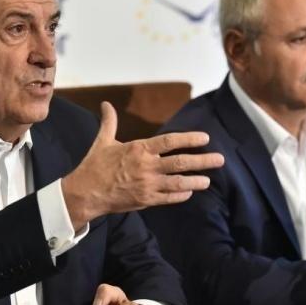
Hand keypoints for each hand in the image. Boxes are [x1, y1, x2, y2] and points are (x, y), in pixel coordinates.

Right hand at [62, 101, 224, 228]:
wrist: (86, 192)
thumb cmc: (95, 165)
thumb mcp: (103, 141)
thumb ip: (110, 122)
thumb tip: (106, 103)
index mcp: (139, 149)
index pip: (170, 141)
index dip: (190, 139)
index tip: (205, 138)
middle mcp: (147, 167)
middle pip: (181, 162)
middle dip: (203, 161)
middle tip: (220, 159)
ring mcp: (148, 185)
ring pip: (179, 183)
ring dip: (196, 181)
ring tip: (208, 180)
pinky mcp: (146, 201)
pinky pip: (169, 198)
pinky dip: (181, 195)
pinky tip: (189, 192)